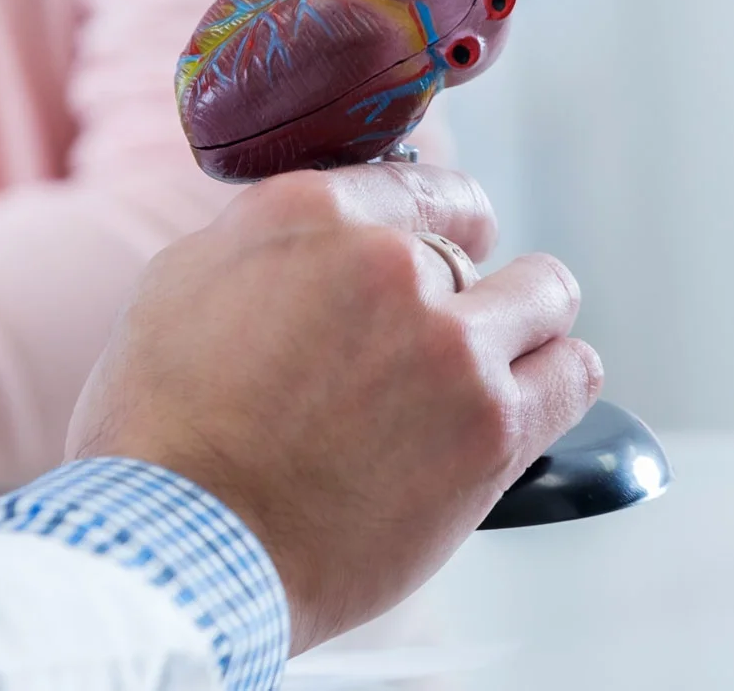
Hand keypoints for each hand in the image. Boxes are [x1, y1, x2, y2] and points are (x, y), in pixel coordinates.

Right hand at [67, 165, 601, 652]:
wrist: (183, 546)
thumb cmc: (160, 430)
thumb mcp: (177, 287)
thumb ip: (265, 245)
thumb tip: (319, 242)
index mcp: (307, 213)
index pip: (419, 186)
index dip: (427, 225)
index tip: (431, 252)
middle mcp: (388, 261)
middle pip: (475, 245)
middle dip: (454, 288)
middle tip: (418, 343)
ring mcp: (451, 343)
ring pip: (545, 295)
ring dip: (517, 326)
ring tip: (482, 368)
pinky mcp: (495, 427)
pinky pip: (573, 372)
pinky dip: (552, 381)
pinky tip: (518, 404)